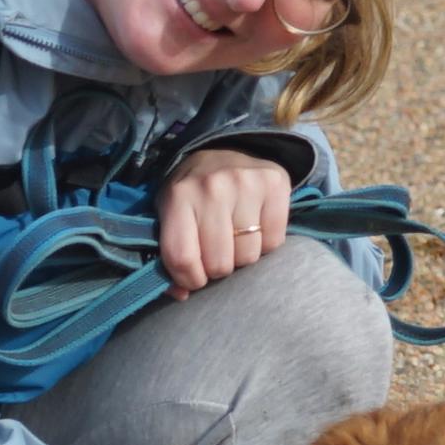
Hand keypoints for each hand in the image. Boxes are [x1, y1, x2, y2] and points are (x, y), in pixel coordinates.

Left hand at [158, 150, 294, 295]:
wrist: (224, 149)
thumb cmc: (193, 193)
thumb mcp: (168, 216)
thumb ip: (168, 258)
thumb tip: (181, 294)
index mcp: (178, 196)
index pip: (182, 258)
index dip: (189, 279)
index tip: (194, 276)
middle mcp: (212, 187)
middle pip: (219, 264)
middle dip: (218, 267)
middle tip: (217, 249)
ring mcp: (246, 183)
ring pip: (248, 256)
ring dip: (242, 255)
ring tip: (236, 235)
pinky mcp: (276, 183)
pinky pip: (274, 242)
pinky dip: (266, 243)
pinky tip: (256, 224)